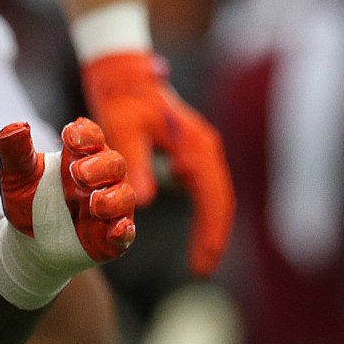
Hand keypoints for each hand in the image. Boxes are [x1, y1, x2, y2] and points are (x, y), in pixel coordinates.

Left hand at [0, 118, 136, 265]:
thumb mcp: (16, 175)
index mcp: (80, 155)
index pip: (92, 136)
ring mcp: (110, 205)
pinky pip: (126, 232)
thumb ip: (15, 150)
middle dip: (99, 166)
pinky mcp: (111, 235)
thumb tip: (16, 126)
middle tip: (77, 173)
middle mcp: (101, 177)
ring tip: (93, 202)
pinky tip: (118, 230)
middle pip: (114, 163)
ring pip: (125, 195)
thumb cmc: (29, 199)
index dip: (85, 135)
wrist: (26, 240)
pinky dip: (124, 231)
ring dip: (112, 197)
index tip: (68, 136)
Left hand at [78, 51, 234, 274]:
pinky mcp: (191, 152)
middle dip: (214, 235)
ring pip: (215, 194)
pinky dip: (204, 211)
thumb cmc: (122, 100)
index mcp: (195, 146)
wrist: (125, 74)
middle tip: (202, 269)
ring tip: (202, 258)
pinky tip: (196, 232)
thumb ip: (132, 162)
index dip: (209, 233)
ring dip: (211, 225)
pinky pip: (204, 187)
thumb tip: (139, 203)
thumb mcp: (122, 129)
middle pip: (220, 200)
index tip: (202, 265)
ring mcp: (201, 149)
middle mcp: (205, 148)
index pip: (212, 198)